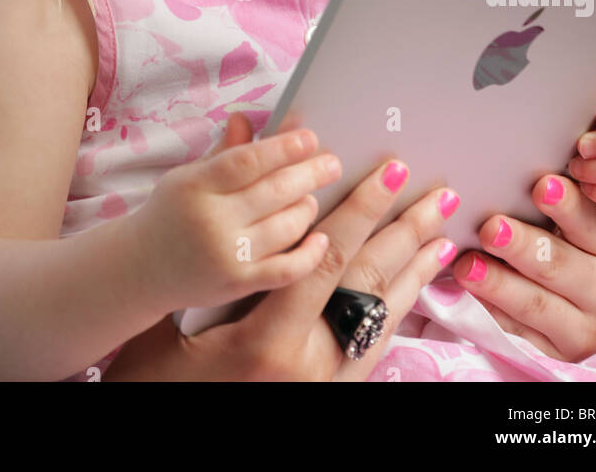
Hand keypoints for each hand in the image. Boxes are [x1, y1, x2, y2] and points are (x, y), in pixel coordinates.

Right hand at [106, 114, 458, 381]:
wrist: (177, 455)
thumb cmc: (153, 391)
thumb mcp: (161, 329)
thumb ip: (206, 252)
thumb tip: (232, 154)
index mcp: (268, 345)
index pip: (328, 261)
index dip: (361, 211)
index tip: (387, 171)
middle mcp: (310, 367)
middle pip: (368, 282)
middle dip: (404, 229)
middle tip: (436, 190)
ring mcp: (330, 384)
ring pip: (384, 314)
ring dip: (415, 266)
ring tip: (442, 228)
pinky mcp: (336, 394)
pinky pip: (378, 343)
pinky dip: (402, 304)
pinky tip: (417, 280)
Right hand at [132, 114, 341, 312]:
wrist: (139, 269)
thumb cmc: (171, 214)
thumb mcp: (188, 177)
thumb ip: (222, 152)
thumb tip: (245, 118)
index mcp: (196, 184)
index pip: (247, 161)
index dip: (283, 148)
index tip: (310, 138)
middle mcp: (211, 220)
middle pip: (273, 192)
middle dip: (309, 174)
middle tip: (332, 163)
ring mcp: (225, 254)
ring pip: (285, 227)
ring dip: (306, 208)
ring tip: (313, 197)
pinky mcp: (237, 284)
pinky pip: (285, 270)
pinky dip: (308, 254)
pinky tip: (320, 239)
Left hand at [452, 171, 595, 362]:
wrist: (577, 315)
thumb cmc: (562, 249)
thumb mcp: (571, 227)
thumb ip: (553, 200)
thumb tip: (507, 162)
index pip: (592, 222)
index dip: (567, 205)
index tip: (541, 185)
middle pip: (559, 264)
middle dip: (523, 245)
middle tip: (491, 227)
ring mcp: (584, 327)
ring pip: (537, 304)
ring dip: (499, 283)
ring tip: (468, 265)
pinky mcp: (556, 354)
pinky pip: (519, 334)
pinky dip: (491, 313)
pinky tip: (469, 297)